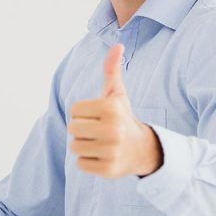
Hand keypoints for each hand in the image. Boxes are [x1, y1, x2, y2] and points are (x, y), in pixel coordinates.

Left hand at [69, 43, 162, 177]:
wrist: (142, 149)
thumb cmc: (122, 116)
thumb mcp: (117, 93)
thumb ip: (112, 69)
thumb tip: (117, 45)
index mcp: (111, 108)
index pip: (74, 110)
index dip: (83, 113)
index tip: (99, 116)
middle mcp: (113, 130)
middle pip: (72, 129)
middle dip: (82, 129)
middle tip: (98, 131)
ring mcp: (111, 152)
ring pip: (75, 147)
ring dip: (84, 145)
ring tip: (100, 143)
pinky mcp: (109, 170)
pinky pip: (81, 164)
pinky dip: (88, 161)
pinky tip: (103, 156)